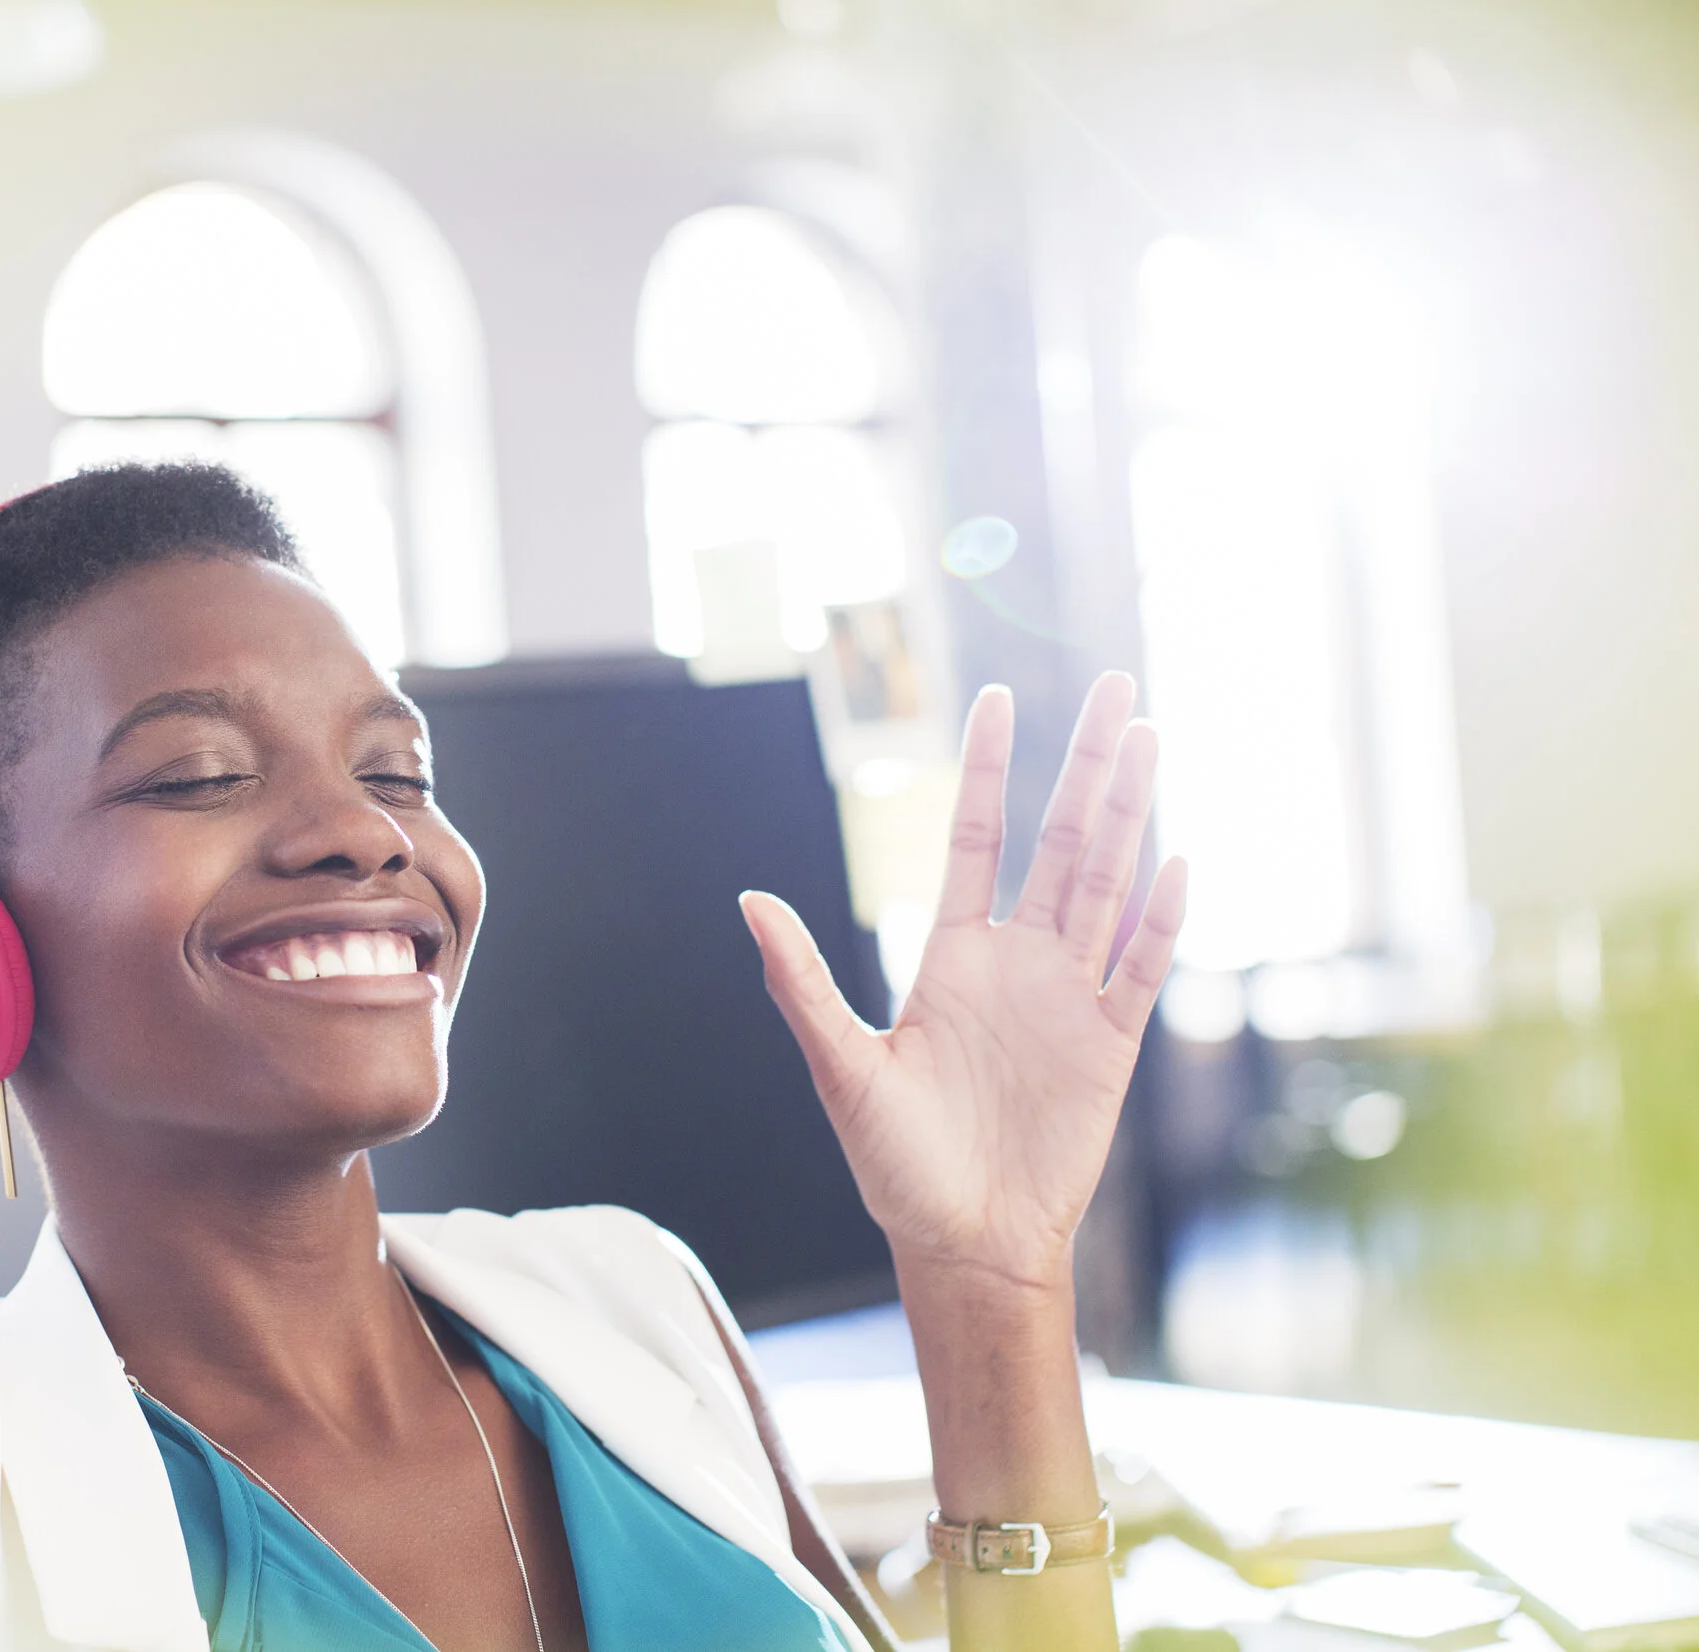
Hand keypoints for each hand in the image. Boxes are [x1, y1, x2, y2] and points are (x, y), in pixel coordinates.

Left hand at [743, 674, 1185, 1293]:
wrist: (964, 1242)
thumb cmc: (895, 1163)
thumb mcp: (842, 1068)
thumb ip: (804, 983)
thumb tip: (750, 901)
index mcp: (953, 956)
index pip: (978, 837)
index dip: (988, 769)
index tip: (998, 698)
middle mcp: (1018, 962)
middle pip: (1061, 841)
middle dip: (1085, 764)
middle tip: (1111, 686)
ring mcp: (1070, 998)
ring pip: (1109, 884)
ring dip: (1131, 815)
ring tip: (1148, 739)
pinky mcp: (1111, 1046)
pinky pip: (1142, 969)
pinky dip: (1160, 919)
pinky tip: (1178, 861)